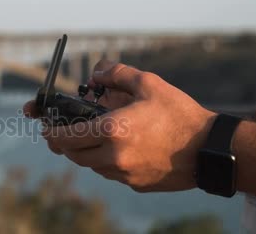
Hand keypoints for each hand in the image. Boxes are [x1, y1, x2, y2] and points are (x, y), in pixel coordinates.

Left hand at [27, 62, 216, 191]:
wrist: (209, 149)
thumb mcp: (149, 84)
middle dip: (64, 145)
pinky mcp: (137, 185)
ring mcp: (125, 174)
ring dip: (86, 154)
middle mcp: (114, 156)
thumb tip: (97, 72)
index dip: (52, 133)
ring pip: (93, 166)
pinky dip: (106, 163)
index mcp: (113, 130)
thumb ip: (118, 74)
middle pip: (75, 155)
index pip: (68, 137)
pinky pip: (112, 174)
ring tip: (89, 139)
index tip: (46, 129)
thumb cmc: (180, 114)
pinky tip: (116, 150)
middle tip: (60, 136)